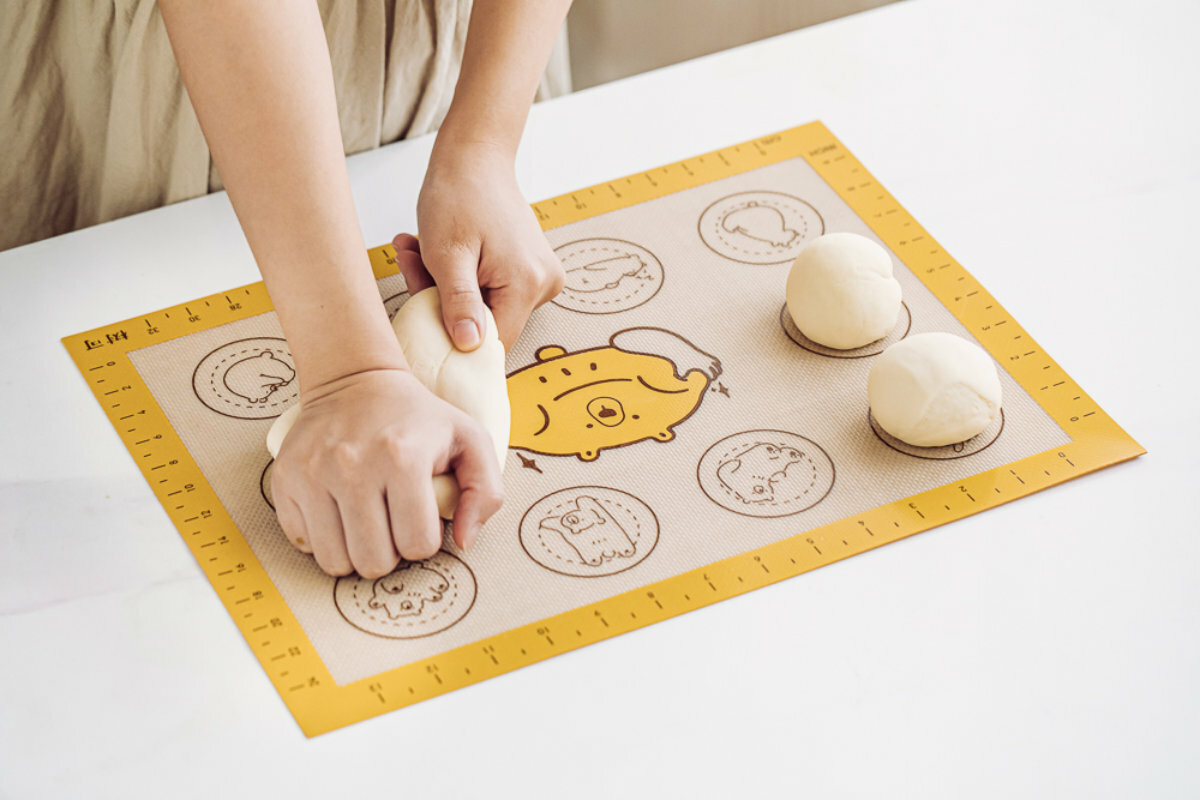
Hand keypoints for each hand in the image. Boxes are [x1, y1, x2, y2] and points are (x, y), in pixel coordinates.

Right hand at [269, 369, 503, 577]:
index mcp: (403, 459)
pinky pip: (304, 544)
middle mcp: (352, 467)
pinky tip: (338, 511)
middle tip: (391, 522)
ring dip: (355, 551)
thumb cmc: (418, 417)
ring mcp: (313, 474)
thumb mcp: (470, 440)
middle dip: (389, 552)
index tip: (419, 516)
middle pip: (374, 563)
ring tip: (366, 521)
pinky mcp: (285, 479)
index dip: (424, 540)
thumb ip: (485, 492)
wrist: (355, 380)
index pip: (417, 546)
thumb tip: (464, 542)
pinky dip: (324, 538)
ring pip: (335, 562)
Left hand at [396, 144, 563, 351]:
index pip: (492, 342)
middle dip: (443, 304)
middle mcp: (544, 285)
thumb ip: (459, 305)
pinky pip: (491, 290)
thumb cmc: (458, 196)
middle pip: (487, 323)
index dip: (453, 336)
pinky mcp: (530, 270)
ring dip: (446, 288)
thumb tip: (468, 348)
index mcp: (527, 284)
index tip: (422, 306)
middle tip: (413, 265)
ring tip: (420, 251)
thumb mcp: (448, 255)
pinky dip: (461, 278)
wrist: (476, 157)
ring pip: (484, 306)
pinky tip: (438, 253)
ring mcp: (541, 277)